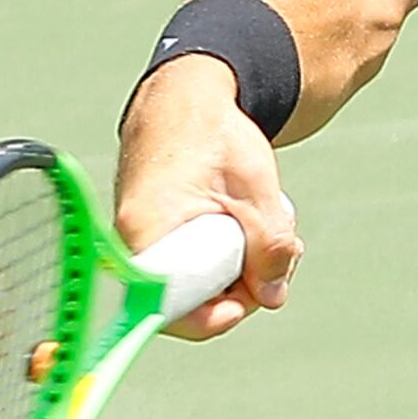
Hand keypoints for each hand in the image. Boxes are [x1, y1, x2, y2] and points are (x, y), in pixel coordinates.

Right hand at [115, 55, 305, 338]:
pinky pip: (194, 262)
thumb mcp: (257, 191)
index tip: (249, 304)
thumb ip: (269, 247)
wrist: (184, 99)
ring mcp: (145, 239)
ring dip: (244, 268)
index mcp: (147, 231)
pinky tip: (254, 225)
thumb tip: (273, 298)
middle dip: (243, 288)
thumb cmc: (214, 135)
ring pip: (198, 282)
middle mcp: (134, 242)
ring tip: (276, 229)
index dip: (212, 319)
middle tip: (284, 258)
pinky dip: (230, 253)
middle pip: (189, 300)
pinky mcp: (159, 234)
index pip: (168, 308)